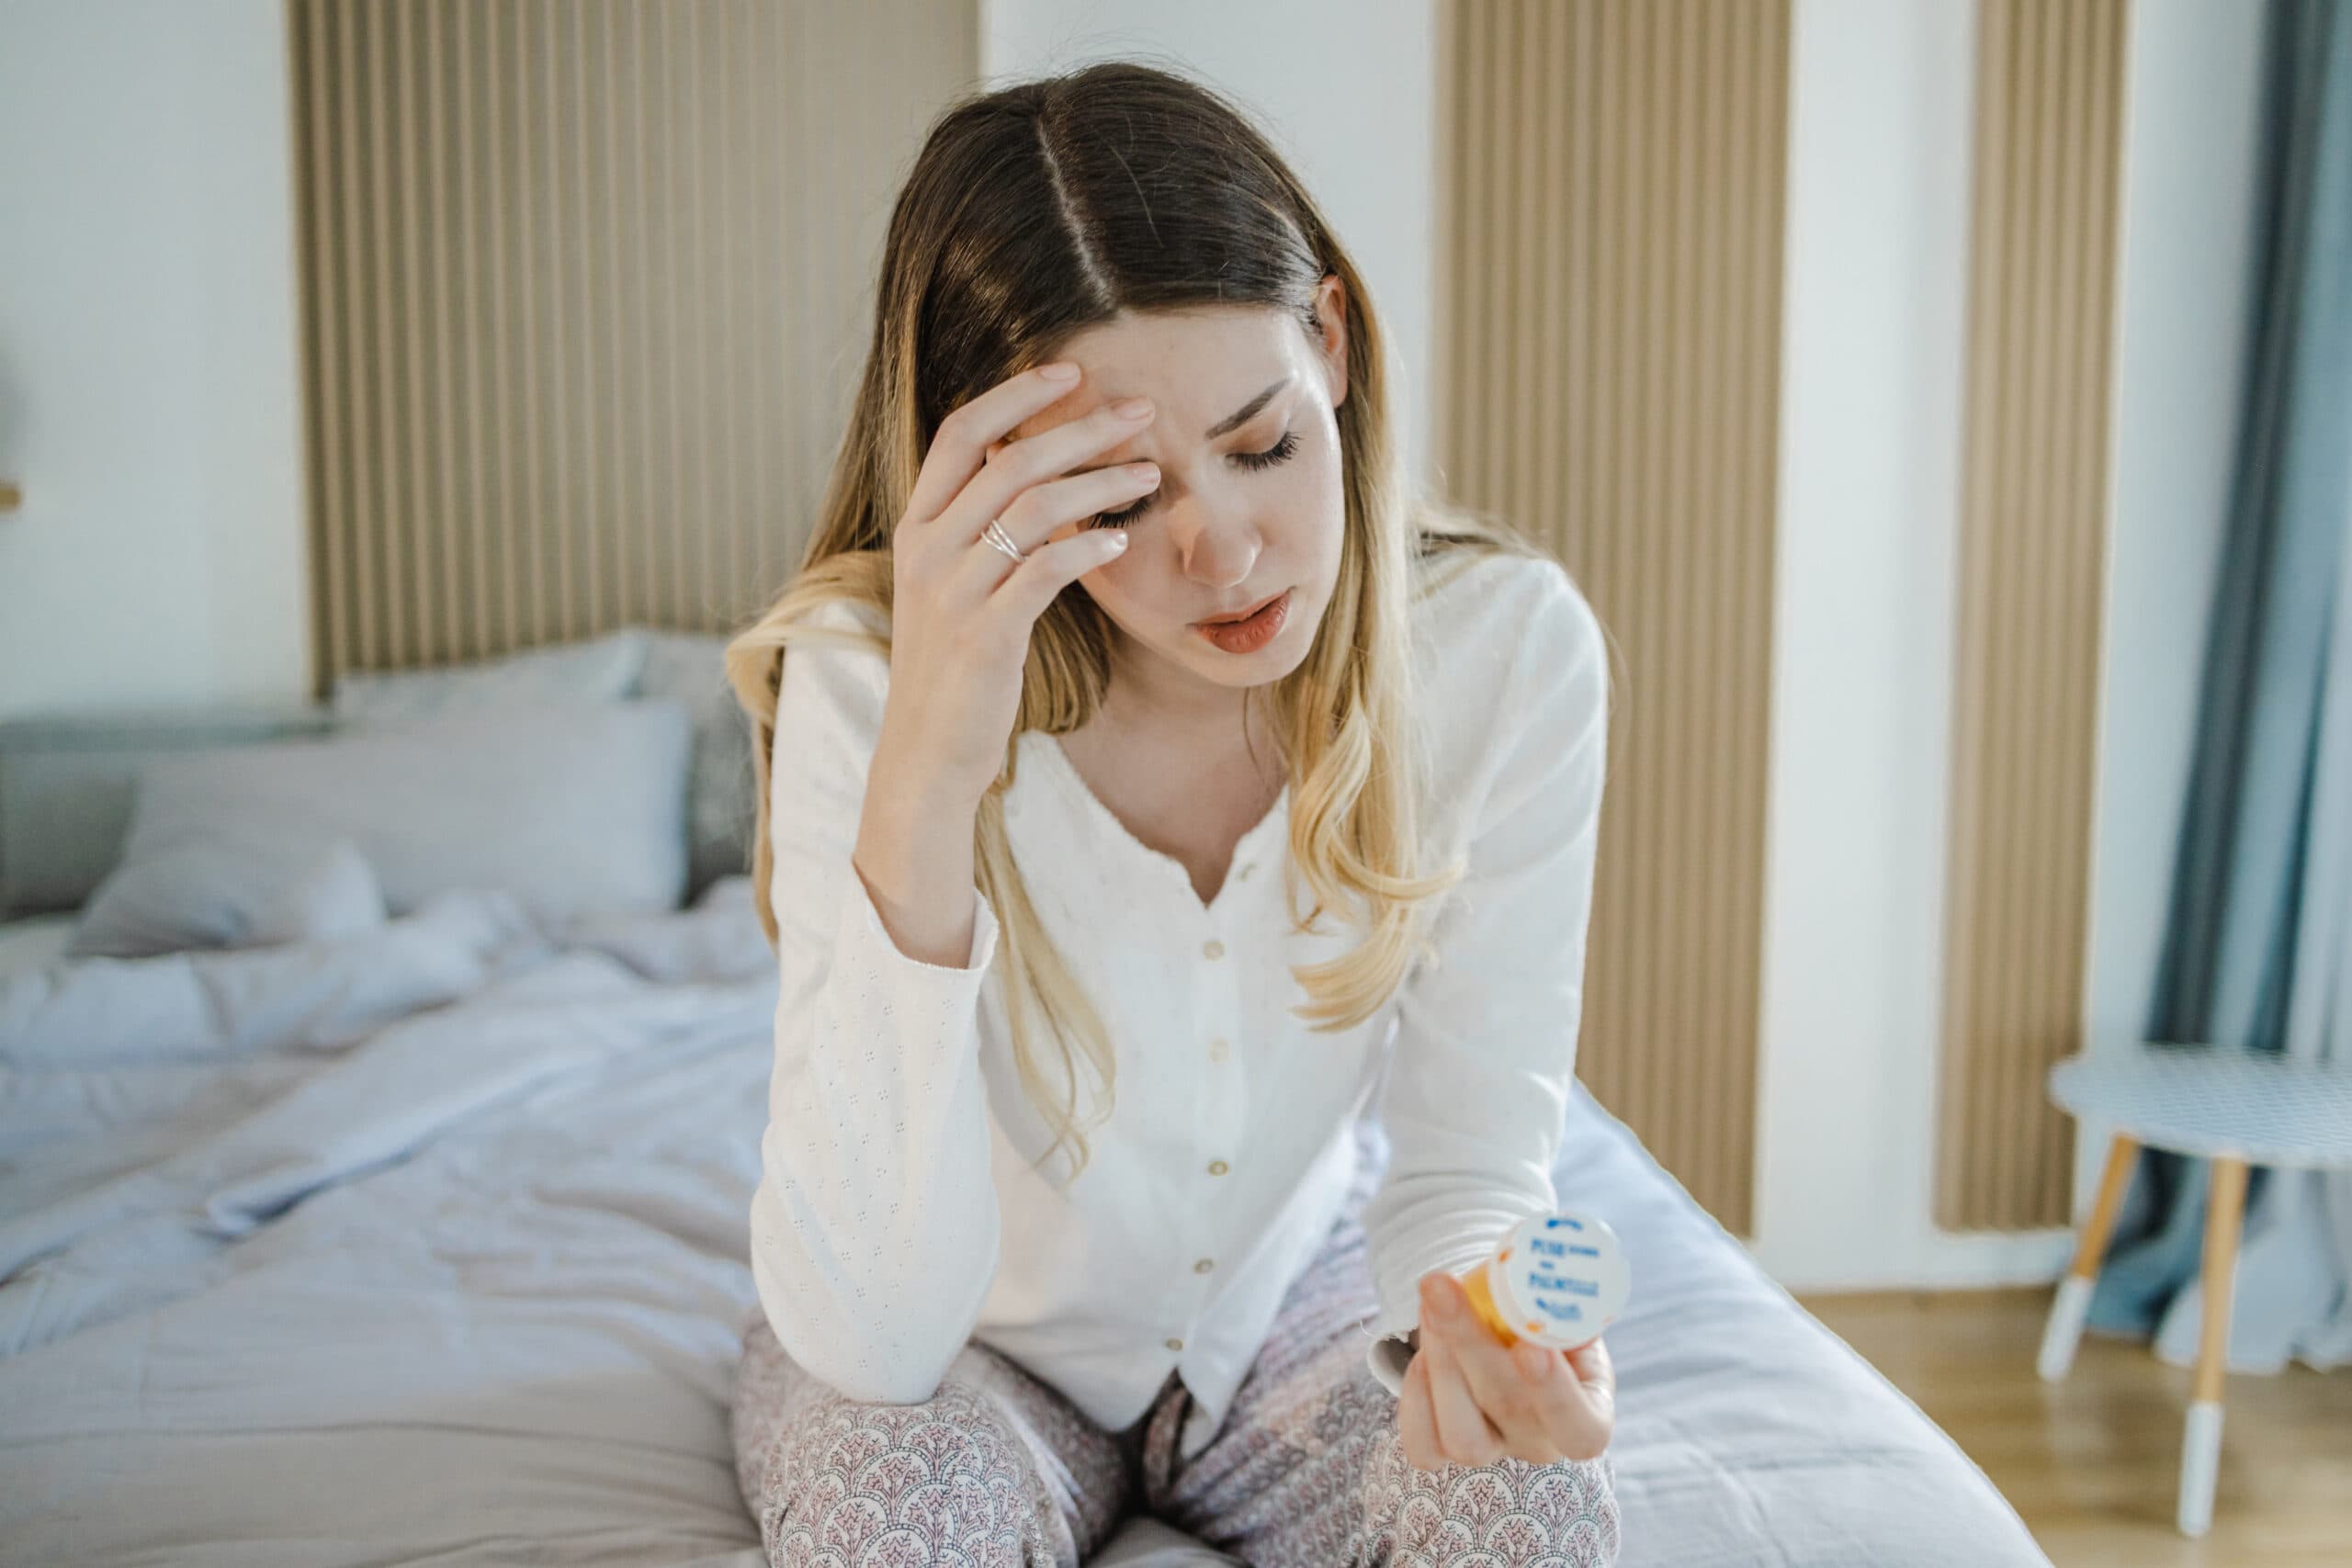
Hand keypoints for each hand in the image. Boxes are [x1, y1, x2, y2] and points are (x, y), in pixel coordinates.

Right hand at [879, 361, 1162, 804]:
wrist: (925, 752)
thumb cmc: (952, 668)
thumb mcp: (952, 587)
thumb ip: (981, 531)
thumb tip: (1039, 478)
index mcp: (916, 528)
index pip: (960, 433)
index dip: (1016, 395)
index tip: (1072, 372)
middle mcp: (927, 549)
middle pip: (1009, 460)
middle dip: (1081, 427)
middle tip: (1141, 411)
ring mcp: (952, 591)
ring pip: (1033, 507)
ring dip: (1101, 482)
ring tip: (1150, 473)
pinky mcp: (985, 634)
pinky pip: (1044, 570)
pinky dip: (1088, 546)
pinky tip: (1121, 540)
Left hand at [1397, 1269, 1615, 1471]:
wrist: (1509, 1328)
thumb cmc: (1544, 1315)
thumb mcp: (1565, 1307)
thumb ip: (1560, 1303)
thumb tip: (1547, 1286)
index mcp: (1589, 1416)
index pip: (1582, 1428)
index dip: (1556, 1392)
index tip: (1531, 1346)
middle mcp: (1542, 1443)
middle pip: (1509, 1410)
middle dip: (1470, 1342)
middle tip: (1443, 1288)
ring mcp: (1495, 1451)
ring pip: (1463, 1437)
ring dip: (1440, 1363)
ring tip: (1430, 1304)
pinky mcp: (1447, 1452)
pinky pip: (1423, 1448)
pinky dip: (1415, 1399)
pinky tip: (1420, 1354)